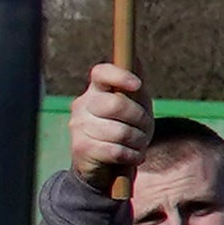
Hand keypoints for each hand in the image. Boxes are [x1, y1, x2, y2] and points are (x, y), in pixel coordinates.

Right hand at [66, 61, 152, 185]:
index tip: (137, 85)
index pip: (100, 72)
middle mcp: (82, 104)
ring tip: (137, 145)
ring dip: (138, 141)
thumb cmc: (124, 129)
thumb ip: (136, 86)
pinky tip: (133, 156)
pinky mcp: (81, 148)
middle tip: (144, 128)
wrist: (106, 166)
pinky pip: (116, 151)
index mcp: (97, 90)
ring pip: (120, 131)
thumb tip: (135, 58)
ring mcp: (78, 126)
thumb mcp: (135, 106)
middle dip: (140, 119)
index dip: (119, 76)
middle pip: (116, 104)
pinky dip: (132, 155)